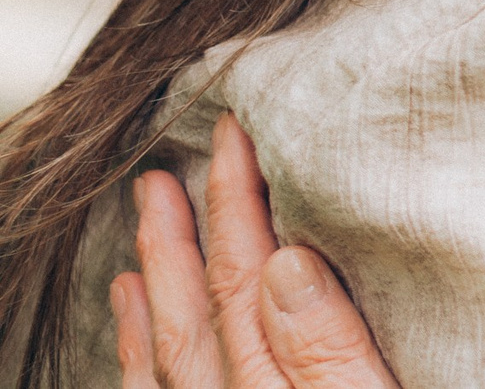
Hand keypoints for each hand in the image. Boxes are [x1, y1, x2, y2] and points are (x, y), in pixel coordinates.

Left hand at [111, 113, 402, 388]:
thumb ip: (329, 349)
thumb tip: (289, 265)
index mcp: (277, 384)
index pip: (245, 281)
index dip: (234, 204)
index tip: (231, 141)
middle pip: (200, 309)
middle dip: (179, 238)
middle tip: (158, 181)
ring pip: (172, 351)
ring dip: (157, 288)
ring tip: (141, 241)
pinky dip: (139, 355)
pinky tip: (135, 325)